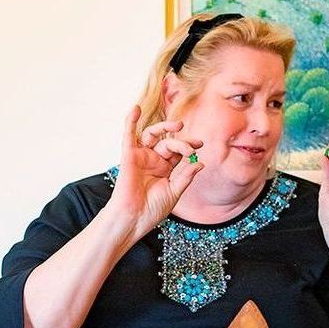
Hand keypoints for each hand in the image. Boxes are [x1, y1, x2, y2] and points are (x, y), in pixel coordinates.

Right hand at [104, 106, 204, 235]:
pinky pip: (128, 135)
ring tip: (178, 125)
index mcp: (165, 169)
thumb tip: (200, 163)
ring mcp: (141, 157)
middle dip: (182, 142)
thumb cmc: (152, 210)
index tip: (200, 144)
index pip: (179, 152)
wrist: (134, 219)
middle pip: (169, 143)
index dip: (189, 146)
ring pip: (153, 136)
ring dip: (165, 128)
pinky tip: (135, 108)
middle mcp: (153, 161)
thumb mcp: (175, 192)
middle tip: (195, 144)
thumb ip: (186, 176)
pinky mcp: (129, 156)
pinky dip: (130, 121)